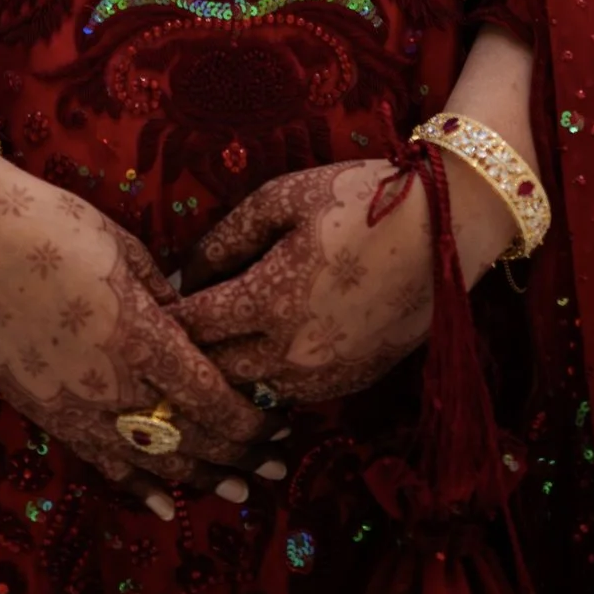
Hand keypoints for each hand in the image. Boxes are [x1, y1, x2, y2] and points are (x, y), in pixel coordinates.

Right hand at [0, 153, 267, 513]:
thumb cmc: (56, 225)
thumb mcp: (127, 250)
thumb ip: (165, 298)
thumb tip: (195, 326)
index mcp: (140, 336)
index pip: (210, 399)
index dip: (248, 423)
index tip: (278, 428)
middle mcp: (111, 383)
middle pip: (188, 438)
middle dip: (237, 457)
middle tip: (275, 468)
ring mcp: (74, 405)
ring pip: (148, 460)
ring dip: (197, 479)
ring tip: (237, 493)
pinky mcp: (44, 412)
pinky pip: (98, 460)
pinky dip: (135, 486)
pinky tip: (164, 505)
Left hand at [174, 158, 453, 408]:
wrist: (446, 228)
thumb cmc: (357, 200)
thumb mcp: (283, 198)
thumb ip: (226, 238)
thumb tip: (184, 273)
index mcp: (268, 301)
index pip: (193, 327)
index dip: (165, 320)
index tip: (147, 310)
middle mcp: (290, 352)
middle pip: (215, 371)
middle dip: (188, 355)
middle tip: (168, 338)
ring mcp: (324, 375)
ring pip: (251, 393)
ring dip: (226, 376)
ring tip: (209, 350)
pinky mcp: (351, 382)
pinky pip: (290, 395)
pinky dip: (266, 382)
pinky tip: (261, 355)